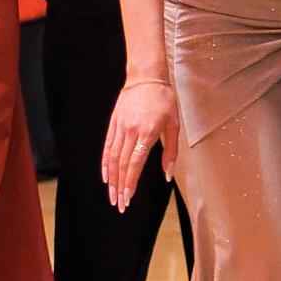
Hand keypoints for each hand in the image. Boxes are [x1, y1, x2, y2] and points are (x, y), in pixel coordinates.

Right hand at [103, 76, 178, 210]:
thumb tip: (167, 175)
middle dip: (120, 187)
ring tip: (112, 195)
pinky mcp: (114, 123)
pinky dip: (105, 163)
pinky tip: (106, 176)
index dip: (131, 183)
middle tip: (119, 204)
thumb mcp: (174, 124)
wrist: (146, 76)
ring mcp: (120, 127)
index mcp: (147, 132)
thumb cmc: (164, 100)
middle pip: (122, 164)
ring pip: (113, 158)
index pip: (135, 163)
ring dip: (112, 179)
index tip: (128, 198)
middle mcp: (131, 131)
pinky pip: (108, 146)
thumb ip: (171, 152)